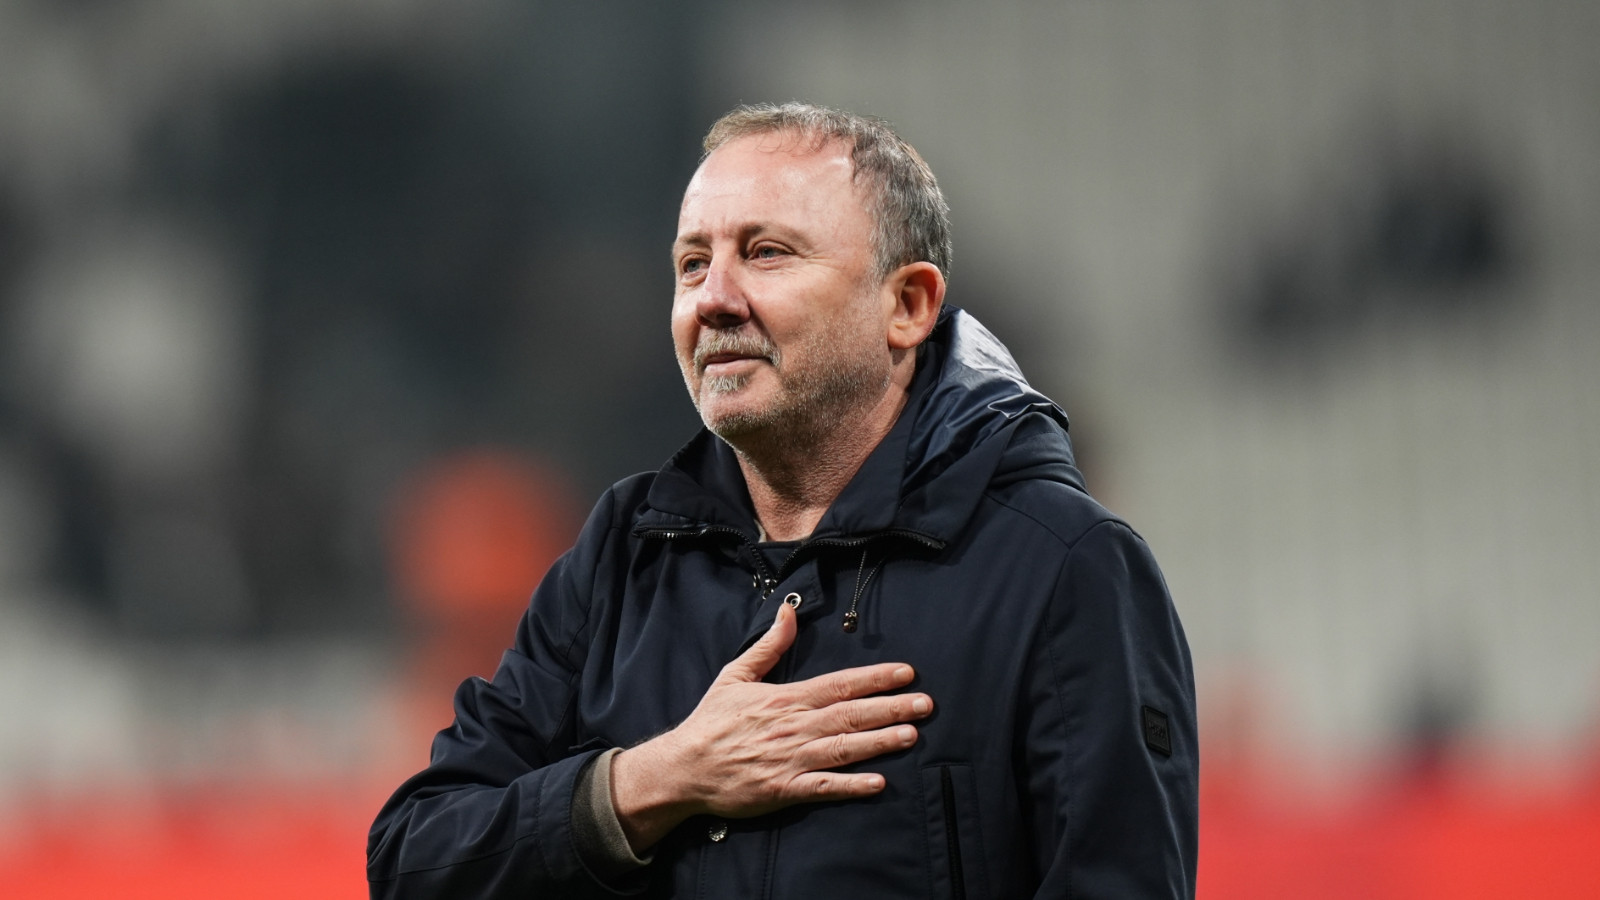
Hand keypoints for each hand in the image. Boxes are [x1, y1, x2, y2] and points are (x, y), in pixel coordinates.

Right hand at [610, 602, 932, 850]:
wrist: (684, 767)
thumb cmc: (711, 722)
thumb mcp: (735, 675)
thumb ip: (769, 645)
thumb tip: (790, 612)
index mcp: (786, 699)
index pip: (839, 684)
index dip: (875, 678)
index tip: (906, 673)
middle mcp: (794, 727)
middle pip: (850, 714)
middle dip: (890, 707)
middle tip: (925, 704)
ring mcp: (790, 759)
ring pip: (843, 748)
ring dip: (879, 742)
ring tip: (911, 735)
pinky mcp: (784, 789)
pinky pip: (824, 788)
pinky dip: (851, 786)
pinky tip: (878, 783)